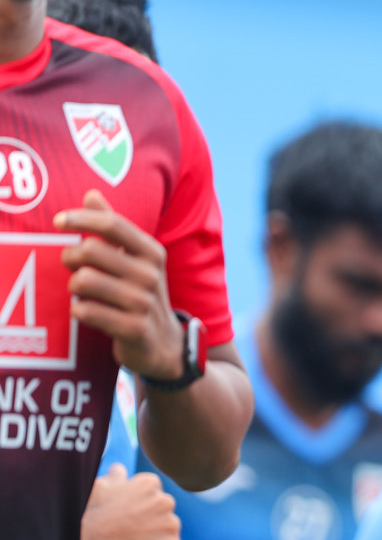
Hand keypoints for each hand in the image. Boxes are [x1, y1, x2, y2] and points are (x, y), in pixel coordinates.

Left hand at [57, 190, 184, 381]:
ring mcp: (144, 303)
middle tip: (73, 267)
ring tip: (81, 292)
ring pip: (83, 281)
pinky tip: (87, 312)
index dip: (81, 218)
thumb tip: (92, 194)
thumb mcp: (135, 260)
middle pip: (89, 250)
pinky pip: (86, 311)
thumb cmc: (140, 295)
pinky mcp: (134, 329)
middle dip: (70, 258)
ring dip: (73, 286)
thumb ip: (113, 228)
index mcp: (152, 252)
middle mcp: (151, 275)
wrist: (164, 344)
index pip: (112, 224)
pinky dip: (79, 310)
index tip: (58, 221)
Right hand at [79, 464, 182, 539]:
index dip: (139, 514)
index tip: (123, 521)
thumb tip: (120, 470)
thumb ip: (116, 478)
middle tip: (124, 537)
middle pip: (165, 519)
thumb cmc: (86, 513)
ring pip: (169, 538)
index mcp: (151, 484)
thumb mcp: (101, 487)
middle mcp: (165, 500)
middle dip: (150, 528)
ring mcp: (170, 524)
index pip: (155, 500)